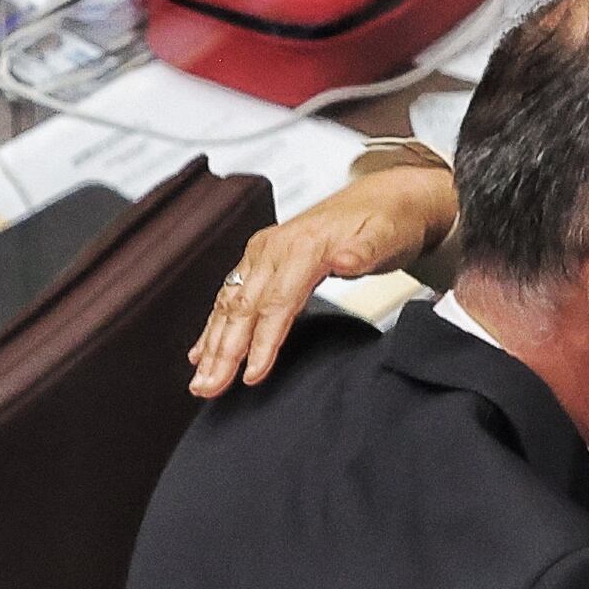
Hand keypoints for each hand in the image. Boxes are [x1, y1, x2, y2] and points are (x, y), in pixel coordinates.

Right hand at [187, 162, 457, 396]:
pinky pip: (231, 296)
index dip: (263, 342)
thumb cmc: (388, 222)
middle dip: (224, 353)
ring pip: (230, 305)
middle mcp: (274, 248)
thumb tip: (346, 261)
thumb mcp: (386, 236)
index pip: (277, 303)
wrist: (386, 199)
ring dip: (213, 346)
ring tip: (201, 383)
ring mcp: (263, 253)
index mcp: (302, 246)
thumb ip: (365, 251)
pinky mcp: (261, 260)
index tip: (252, 375)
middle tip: (208, 389)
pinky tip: (200, 352)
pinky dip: (215, 326)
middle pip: (244, 308)